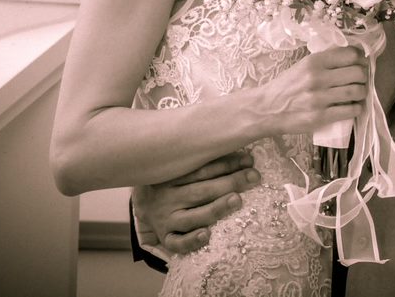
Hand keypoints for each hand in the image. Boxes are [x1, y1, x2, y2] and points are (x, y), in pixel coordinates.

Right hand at [133, 151, 261, 254]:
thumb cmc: (168, 183)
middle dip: (230, 182)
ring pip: (193, 216)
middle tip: (253, 176)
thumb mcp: (177, 167)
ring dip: (216, 208)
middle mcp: (167, 197)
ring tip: (237, 200)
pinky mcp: (166, 238)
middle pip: (201, 190)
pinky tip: (207, 235)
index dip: (227, 163)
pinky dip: (191, 241)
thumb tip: (239, 152)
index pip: (201, 169)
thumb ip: (200, 161)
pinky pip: (178, 243)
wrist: (141, 204)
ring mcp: (166, 219)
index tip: (249, 159)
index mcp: (171, 176)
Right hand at [259, 46, 367, 134]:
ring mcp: (319, 99)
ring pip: (357, 91)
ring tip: (358, 93)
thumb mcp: (302, 66)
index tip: (361, 62)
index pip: (350, 54)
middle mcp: (317, 78)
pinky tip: (353, 106)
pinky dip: (356, 108)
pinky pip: (350, 110)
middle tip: (361, 79)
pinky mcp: (320, 117)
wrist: (266, 109)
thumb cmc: (286, 86)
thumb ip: (325, 60)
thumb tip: (352, 55)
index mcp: (314, 62)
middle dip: (363, 76)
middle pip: (357, 72)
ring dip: (362, 92)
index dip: (361, 58)